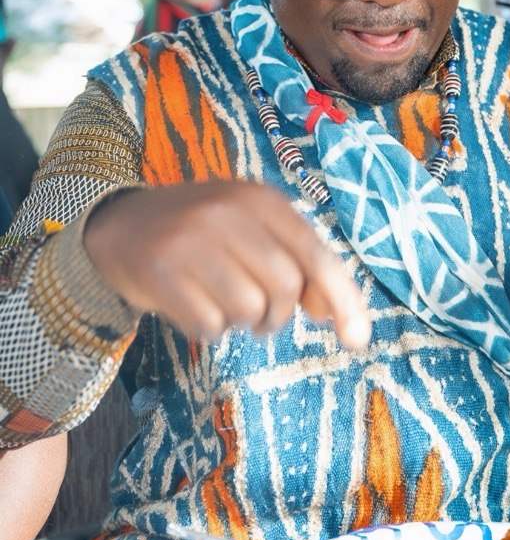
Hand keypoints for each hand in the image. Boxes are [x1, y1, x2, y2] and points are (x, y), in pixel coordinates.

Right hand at [84, 180, 369, 348]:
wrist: (120, 225)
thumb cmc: (203, 235)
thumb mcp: (254, 233)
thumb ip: (297, 264)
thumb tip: (333, 313)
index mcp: (261, 199)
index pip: (317, 256)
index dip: (343, 301)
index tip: (358, 340)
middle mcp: (228, 213)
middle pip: (286, 288)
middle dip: (279, 315)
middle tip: (259, 316)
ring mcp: (192, 240)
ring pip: (248, 310)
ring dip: (242, 322)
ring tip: (222, 304)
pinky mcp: (160, 271)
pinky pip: (209, 326)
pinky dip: (208, 329)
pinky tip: (193, 306)